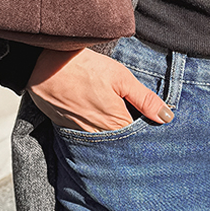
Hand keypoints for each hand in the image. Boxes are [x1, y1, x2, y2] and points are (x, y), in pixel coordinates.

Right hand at [27, 48, 174, 131]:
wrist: (43, 66)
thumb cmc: (84, 67)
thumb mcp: (121, 77)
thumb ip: (144, 99)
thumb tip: (166, 117)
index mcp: (116, 124)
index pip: (139, 138)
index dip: (148, 133)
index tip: (156, 128)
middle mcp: (99, 135)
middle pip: (122, 143)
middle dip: (132, 138)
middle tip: (138, 124)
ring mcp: (81, 135)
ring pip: (106, 141)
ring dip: (115, 136)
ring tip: (118, 120)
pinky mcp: (67, 130)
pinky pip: (88, 137)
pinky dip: (97, 132)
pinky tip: (99, 119)